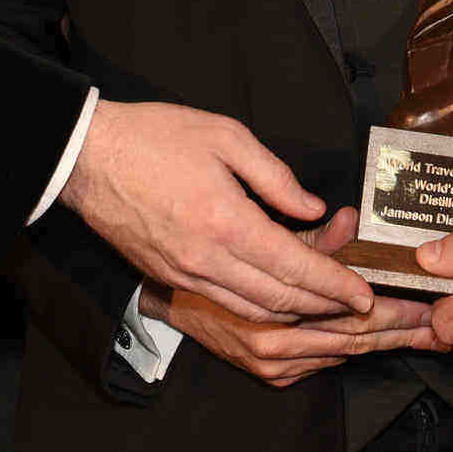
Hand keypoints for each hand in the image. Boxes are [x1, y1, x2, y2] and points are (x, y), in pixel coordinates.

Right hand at [63, 100, 375, 321]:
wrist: (87, 156)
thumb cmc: (155, 137)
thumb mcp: (226, 136)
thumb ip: (276, 176)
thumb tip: (313, 209)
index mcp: (227, 221)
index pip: (295, 267)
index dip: (336, 285)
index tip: (365, 295)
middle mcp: (207, 259)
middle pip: (280, 300)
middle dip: (325, 308)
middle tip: (357, 306)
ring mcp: (186, 274)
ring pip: (253, 310)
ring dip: (295, 315)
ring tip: (326, 306)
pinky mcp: (169, 278)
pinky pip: (225, 305)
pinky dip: (259, 309)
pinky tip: (277, 299)